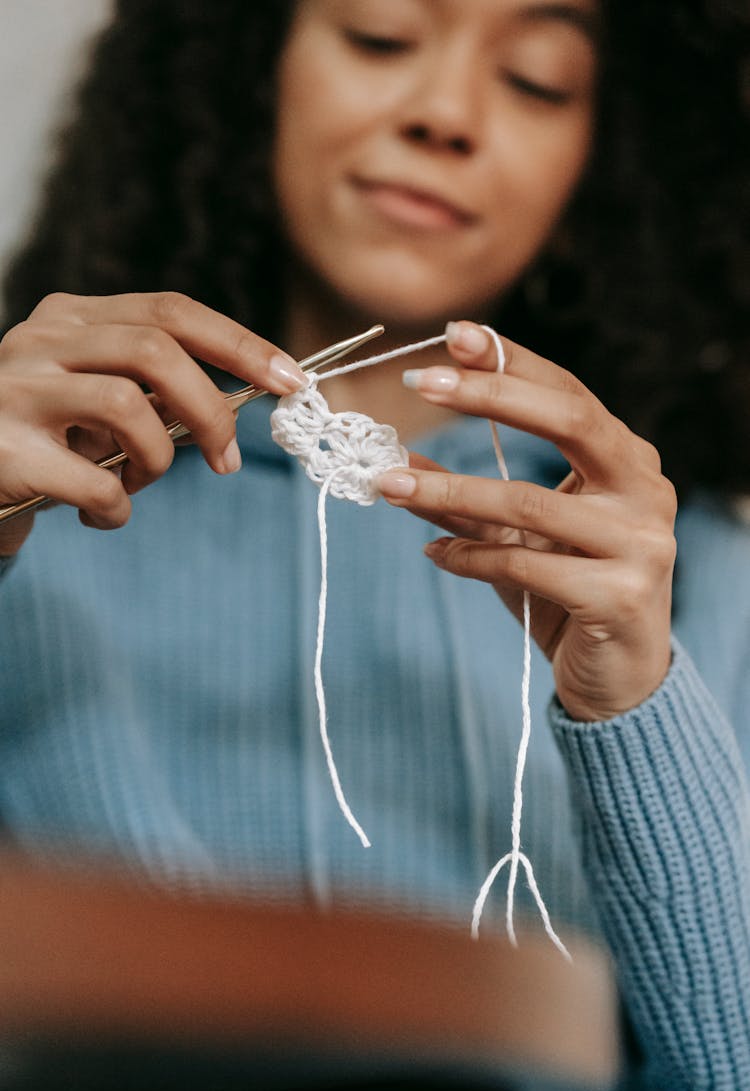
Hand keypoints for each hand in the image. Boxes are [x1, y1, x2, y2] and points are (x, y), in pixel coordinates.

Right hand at [0, 291, 304, 554]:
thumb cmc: (47, 441)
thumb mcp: (97, 401)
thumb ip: (154, 390)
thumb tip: (243, 403)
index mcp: (71, 317)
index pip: (171, 310)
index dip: (239, 344)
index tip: (291, 380)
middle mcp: (40, 339)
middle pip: (156, 351)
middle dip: (212, 409)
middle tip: (227, 460)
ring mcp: (16, 390)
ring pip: (128, 407)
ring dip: (158, 460)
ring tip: (137, 485)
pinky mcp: (4, 449)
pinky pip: (96, 480)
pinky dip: (117, 506)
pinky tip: (100, 513)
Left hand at [378, 320, 676, 721]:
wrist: (619, 679)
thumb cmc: (568, 596)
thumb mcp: (517, 539)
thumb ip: (468, 500)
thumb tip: (399, 461)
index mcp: (628, 462)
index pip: (569, 394)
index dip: (511, 362)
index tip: (454, 334)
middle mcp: (645, 491)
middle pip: (569, 420)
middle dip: (489, 396)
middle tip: (420, 381)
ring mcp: (640, 543)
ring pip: (529, 503)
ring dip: (448, 491)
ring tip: (389, 484)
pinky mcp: (619, 596)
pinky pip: (526, 565)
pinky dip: (468, 558)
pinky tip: (434, 557)